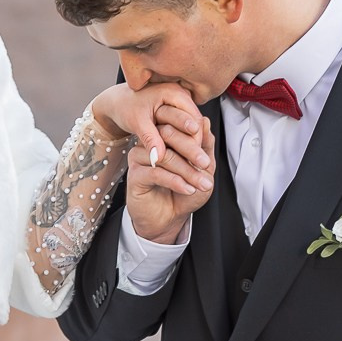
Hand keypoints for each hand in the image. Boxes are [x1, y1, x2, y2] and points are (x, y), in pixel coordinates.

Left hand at [89, 83, 208, 171]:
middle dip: (198, 144)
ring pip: (194, 126)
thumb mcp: (137, 123)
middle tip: (204, 165)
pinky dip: (188, 141)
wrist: (120, 101)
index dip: (194, 140)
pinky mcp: (178, 109)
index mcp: (171, 92)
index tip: (196, 159)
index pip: (191, 118)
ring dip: (195, 144)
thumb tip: (158, 157)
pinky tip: (189, 158)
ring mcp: (180, 101)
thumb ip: (149, 138)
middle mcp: (180, 94)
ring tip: (200, 165)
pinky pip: (187, 126)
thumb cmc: (126, 109)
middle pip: (196, 122)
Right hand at [128, 117, 214, 242]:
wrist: (169, 218)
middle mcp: (151, 143)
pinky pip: (155, 172)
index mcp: (166, 136)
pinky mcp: (134, 174)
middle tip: (206, 165)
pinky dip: (175, 181)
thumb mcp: (203, 168)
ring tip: (201, 183)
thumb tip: (205, 121)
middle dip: (191, 151)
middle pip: (168, 134)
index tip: (207, 153)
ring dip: (186, 170)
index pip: (178, 124)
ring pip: (164, 155)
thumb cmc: (184, 192)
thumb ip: (205, 145)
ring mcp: (140, 157)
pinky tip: (187, 189)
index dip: (195, 136)